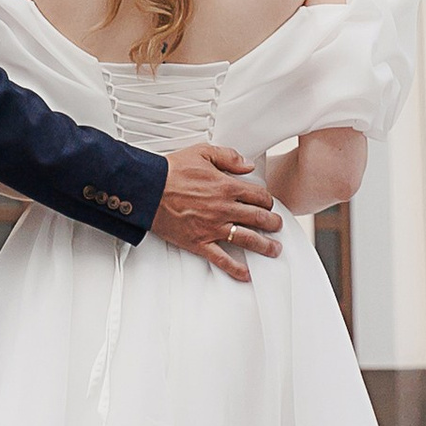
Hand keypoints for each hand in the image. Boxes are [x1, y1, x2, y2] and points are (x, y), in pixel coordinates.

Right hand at [149, 144, 283, 283]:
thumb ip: (228, 156)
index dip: (268, 200)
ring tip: (274, 249)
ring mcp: (213, 228)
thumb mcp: (202, 152)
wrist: (148, 189)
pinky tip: (246, 273)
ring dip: (265, 246)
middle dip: (273, 223)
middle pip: (259, 218)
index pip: (258, 196)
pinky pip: (222, 259)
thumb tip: (247, 164)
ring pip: (248, 240)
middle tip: (277, 226)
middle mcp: (224, 209)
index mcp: (226, 187)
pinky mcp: (199, 242)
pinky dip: (236, 269)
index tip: (268, 203)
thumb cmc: (171, 171)